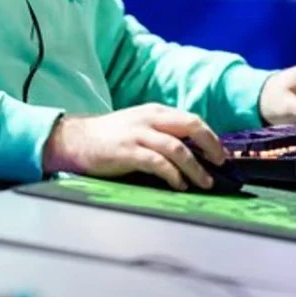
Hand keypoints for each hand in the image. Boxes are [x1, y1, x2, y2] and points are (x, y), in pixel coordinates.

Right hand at [41, 104, 226, 190]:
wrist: (75, 139)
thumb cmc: (109, 136)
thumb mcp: (139, 125)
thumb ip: (162, 133)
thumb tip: (192, 152)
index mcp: (154, 111)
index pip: (191, 119)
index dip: (210, 137)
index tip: (221, 154)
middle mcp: (149, 118)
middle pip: (190, 126)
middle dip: (211, 145)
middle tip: (220, 164)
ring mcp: (138, 134)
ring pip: (177, 148)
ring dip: (195, 167)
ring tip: (204, 182)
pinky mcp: (127, 152)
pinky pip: (158, 163)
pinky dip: (173, 175)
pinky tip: (179, 185)